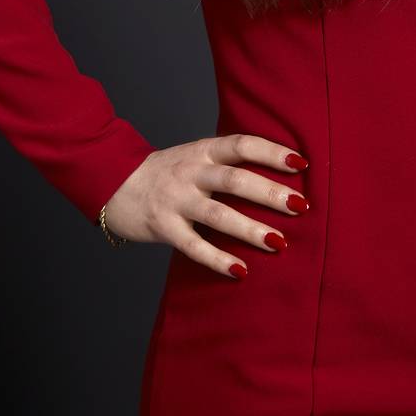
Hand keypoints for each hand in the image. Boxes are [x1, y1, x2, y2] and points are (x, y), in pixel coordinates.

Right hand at [102, 133, 308, 277]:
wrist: (114, 182)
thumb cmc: (168, 172)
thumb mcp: (196, 156)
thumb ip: (229, 163)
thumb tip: (281, 176)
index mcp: (203, 151)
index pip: (242, 145)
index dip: (272, 152)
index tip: (301, 163)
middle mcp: (191, 172)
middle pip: (235, 179)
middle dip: (270, 193)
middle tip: (300, 206)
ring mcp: (176, 200)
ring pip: (218, 214)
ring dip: (250, 229)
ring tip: (279, 243)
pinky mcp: (164, 227)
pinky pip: (194, 246)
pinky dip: (218, 259)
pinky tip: (241, 270)